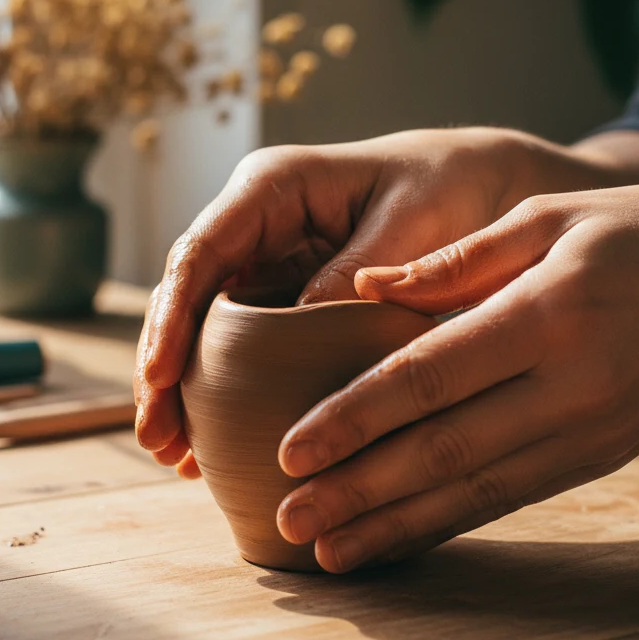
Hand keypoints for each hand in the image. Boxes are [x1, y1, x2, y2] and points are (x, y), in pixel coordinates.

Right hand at [134, 128, 619, 474]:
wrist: (481, 185)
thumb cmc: (450, 186)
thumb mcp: (413, 221)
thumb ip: (357, 270)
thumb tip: (297, 326)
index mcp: (274, 186)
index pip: (203, 251)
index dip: (172, 315)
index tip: (160, 376)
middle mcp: (257, 221)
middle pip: (188, 294)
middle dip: (165, 364)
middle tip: (157, 437)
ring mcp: (268, 259)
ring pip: (205, 325)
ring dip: (184, 387)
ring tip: (172, 455)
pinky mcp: (286, 293)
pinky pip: (243, 342)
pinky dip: (222, 388)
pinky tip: (209, 442)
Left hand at [276, 184, 638, 571]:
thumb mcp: (551, 217)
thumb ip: (457, 259)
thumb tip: (364, 287)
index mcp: (546, 312)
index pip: (429, 374)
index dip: (355, 415)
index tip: (290, 447)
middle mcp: (566, 385)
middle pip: (442, 448)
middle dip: (358, 488)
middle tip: (286, 517)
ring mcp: (586, 431)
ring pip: (474, 490)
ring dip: (395, 524)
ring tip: (328, 549)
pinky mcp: (597, 455)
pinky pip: (511, 496)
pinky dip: (450, 522)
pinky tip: (402, 536)